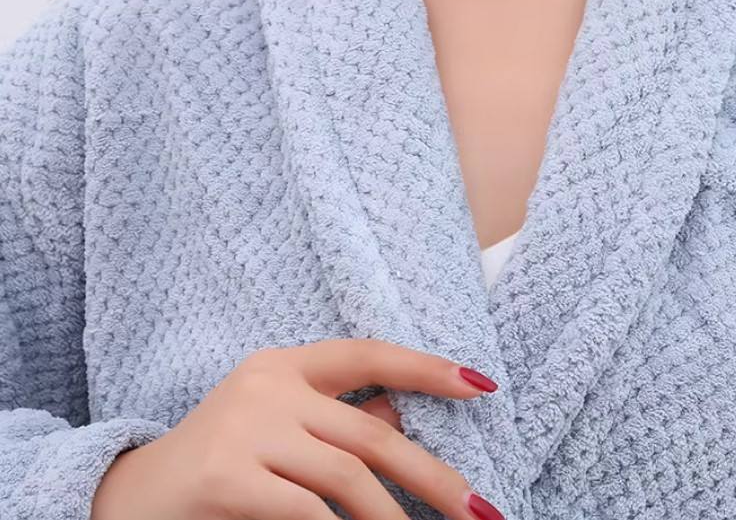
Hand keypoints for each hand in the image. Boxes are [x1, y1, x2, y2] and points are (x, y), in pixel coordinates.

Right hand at [89, 338, 501, 519]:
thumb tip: (403, 420)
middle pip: (370, 430)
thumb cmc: (222, 462)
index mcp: (284, 364)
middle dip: (432, 475)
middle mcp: (268, 383)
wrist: (132, 497)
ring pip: (346, 475)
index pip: (368, 354)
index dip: (426, 368)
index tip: (482, 386)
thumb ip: (334, 422)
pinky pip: (306, 510)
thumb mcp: (279, 428)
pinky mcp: (226, 473)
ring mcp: (246, 425)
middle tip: (480, 511)